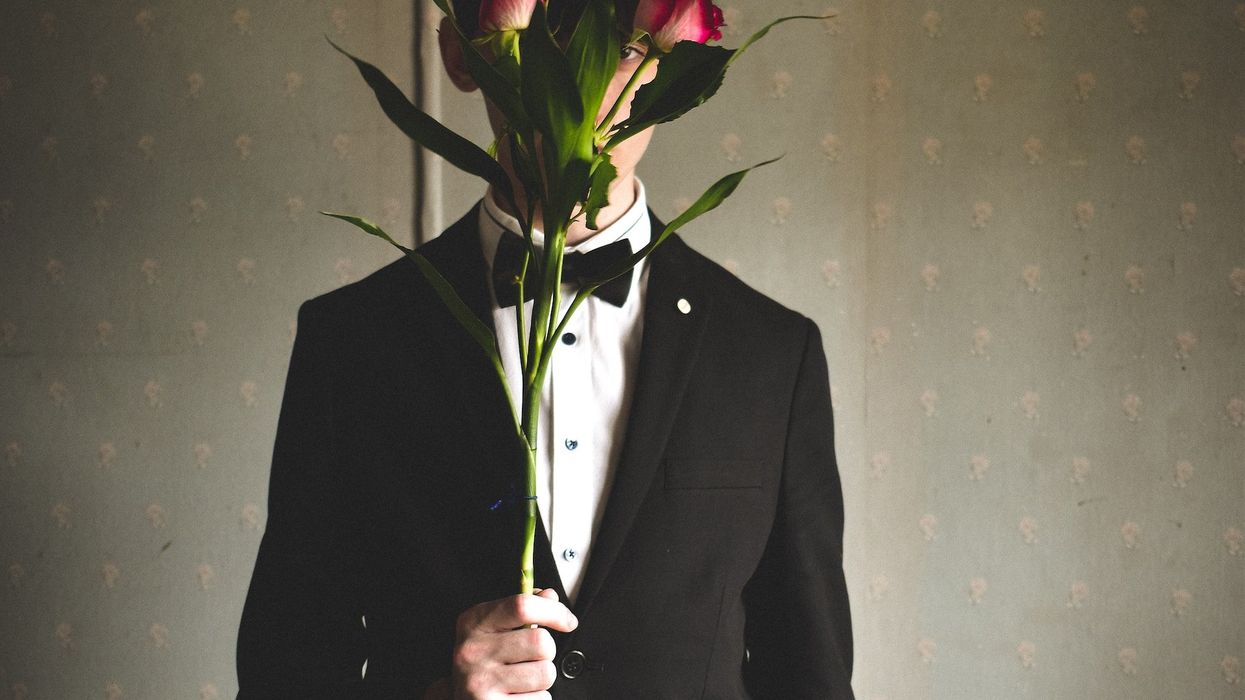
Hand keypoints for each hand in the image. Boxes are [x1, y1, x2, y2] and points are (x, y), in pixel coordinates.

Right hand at [450, 588, 577, 698]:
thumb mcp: (493, 628)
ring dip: (543, 677)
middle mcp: (473, 651)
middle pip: (541, 642)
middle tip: (532, 657)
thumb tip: (550, 596)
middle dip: (547, 651)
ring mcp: (480, 682)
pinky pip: (541, 699)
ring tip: (523, 678)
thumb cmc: (483, 661)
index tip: (568, 621)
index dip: (554, 611)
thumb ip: (521, 609)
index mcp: (473, 622)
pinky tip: (517, 695)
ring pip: (546, 673)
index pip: (522, 606)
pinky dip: (537, 698)